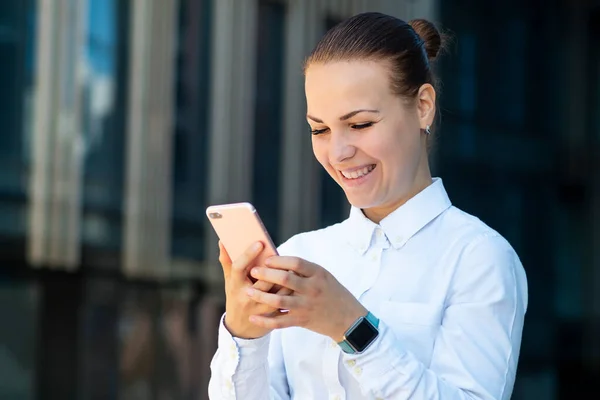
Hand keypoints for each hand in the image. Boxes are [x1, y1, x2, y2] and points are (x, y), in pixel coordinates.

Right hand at [219, 241, 291, 338]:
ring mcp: (260, 309)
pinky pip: (285, 304)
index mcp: (235, 286)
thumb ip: (227, 262)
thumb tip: (222, 241)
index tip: (260, 243)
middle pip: (263, 281)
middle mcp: (247, 298)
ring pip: (277, 293)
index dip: (248, 255)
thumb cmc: (236, 298)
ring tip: (293, 269)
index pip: (239, 268)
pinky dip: (292, 292)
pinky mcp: (272, 317)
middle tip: (282, 256)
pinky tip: (298, 283)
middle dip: (273, 269)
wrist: (241, 328)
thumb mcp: (229, 281)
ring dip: (286, 281)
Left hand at [246, 256, 366, 341]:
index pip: (296, 262)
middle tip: (253, 271)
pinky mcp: (302, 320)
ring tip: (248, 291)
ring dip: (261, 295)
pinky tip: (254, 317)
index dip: (279, 260)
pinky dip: (265, 320)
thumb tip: (279, 261)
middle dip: (266, 274)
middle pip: (286, 279)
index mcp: (318, 274)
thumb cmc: (334, 293)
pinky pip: (280, 321)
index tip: (266, 258)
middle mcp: (312, 289)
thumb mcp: (324, 277)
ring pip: (279, 300)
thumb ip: (305, 271)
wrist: (349, 319)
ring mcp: (307, 305)